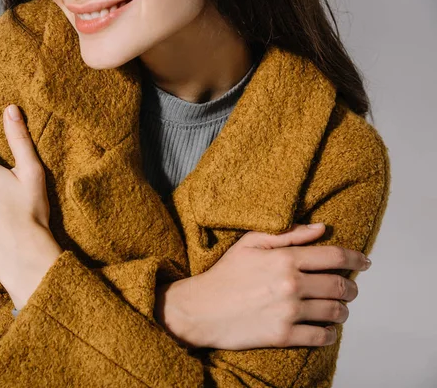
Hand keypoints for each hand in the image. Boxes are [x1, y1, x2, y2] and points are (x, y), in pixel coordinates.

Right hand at [155, 223, 371, 349]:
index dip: (356, 258)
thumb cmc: (224, 274)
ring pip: (335, 312)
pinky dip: (329, 333)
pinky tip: (326, 329)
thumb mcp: (250, 243)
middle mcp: (291, 284)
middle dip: (351, 287)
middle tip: (349, 289)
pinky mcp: (283, 336)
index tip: (365, 262)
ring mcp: (288, 312)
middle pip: (340, 286)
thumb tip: (321, 228)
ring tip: (338, 309)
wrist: (200, 310)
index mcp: (285, 259)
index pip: (334, 256)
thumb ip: (288, 234)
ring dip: (342, 311)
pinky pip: (321, 336)